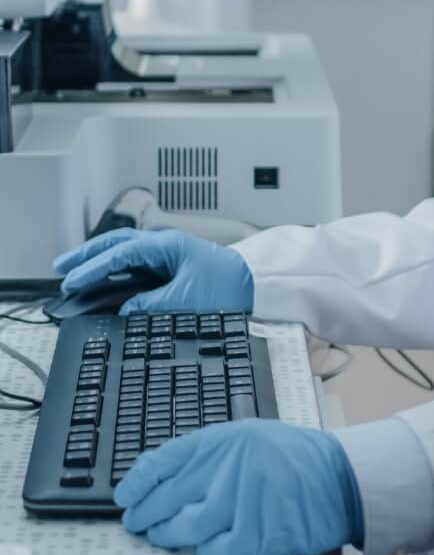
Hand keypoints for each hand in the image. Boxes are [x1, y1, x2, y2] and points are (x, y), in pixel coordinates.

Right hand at [52, 228, 253, 313]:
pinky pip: (135, 262)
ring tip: (73, 271)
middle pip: (117, 243)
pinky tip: (102, 277)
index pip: (121, 252)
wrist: (252, 283)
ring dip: (99, 259)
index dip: (93, 267)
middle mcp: (164, 244)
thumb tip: (125, 310)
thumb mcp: (185, 300)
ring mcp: (166, 252)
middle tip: (61, 267)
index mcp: (166, 245)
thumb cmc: (225, 287)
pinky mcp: (170, 264)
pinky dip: (115, 267)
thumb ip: (150, 305)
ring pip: (124, 251)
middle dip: (87, 254)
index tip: (72, 280)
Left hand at [114, 420, 363, 554]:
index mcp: (226, 440)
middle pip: (165, 499)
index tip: (125, 494)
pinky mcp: (253, 538)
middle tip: (137, 520)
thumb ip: (209, 452)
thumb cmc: (294, 459)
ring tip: (163, 534)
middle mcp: (228, 469)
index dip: (137, 481)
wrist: (340, 480)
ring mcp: (240, 505)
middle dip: (144, 513)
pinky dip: (203, 551)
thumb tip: (161, 472)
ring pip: (181, 530)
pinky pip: (211, 552)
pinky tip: (204, 544)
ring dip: (167, 535)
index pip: (163, 461)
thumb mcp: (250, 437)